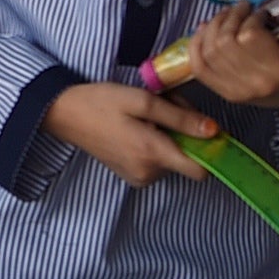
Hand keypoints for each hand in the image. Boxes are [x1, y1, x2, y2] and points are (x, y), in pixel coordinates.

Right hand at [46, 81, 218, 186]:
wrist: (65, 114)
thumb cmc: (102, 102)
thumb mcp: (143, 101)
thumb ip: (180, 117)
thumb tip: (213, 130)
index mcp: (152, 153)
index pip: (200, 170)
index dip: (210, 151)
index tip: (207, 129)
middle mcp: (148, 173)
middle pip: (186, 158)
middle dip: (185, 131)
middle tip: (165, 104)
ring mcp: (138, 177)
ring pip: (172, 158)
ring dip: (170, 135)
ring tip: (148, 113)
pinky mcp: (131, 175)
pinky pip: (157, 162)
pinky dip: (157, 143)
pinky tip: (140, 126)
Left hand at [185, 5, 278, 112]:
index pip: (250, 35)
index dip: (250, 17)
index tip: (260, 12)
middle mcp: (256, 82)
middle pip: (225, 42)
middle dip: (230, 17)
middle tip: (241, 8)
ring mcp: (237, 90)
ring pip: (209, 51)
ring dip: (213, 26)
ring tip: (226, 16)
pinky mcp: (224, 93)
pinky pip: (199, 67)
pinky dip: (196, 45)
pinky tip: (204, 30)